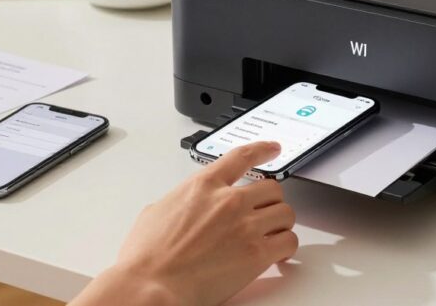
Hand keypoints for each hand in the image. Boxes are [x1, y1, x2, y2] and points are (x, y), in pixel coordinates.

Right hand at [70, 141, 297, 305]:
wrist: (151, 286)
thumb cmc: (147, 257)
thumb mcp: (156, 211)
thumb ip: (181, 201)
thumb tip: (186, 206)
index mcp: (204, 186)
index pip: (242, 157)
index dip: (262, 150)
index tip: (272, 149)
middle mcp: (229, 201)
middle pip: (271, 188)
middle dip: (269, 201)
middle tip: (264, 212)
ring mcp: (245, 226)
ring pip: (285, 212)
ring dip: (280, 223)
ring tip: (271, 234)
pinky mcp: (256, 254)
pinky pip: (288, 241)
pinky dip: (286, 247)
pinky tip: (278, 254)